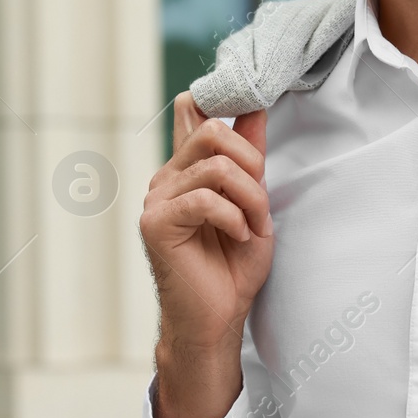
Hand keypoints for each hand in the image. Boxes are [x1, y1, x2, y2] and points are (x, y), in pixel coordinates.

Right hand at [140, 91, 272, 417]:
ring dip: (250, 198)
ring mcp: (157, 198)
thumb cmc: (233, 266)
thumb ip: (251, 156)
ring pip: (216, 167)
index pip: (194, 112)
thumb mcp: (254, 202)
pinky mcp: (156, 223)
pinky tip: (237, 237)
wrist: (219, 318)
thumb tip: (257, 107)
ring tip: (252, 227)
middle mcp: (168, 177)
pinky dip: (233, 218)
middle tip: (260, 200)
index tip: (255, 105)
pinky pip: (204, 200)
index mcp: (188, 169)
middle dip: (251, 161)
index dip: (220, 99)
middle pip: (212, 130)